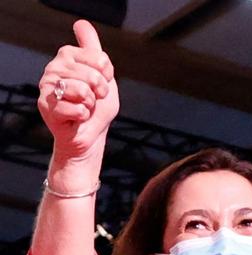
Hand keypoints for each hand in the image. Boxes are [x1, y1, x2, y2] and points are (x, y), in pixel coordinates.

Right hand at [37, 20, 118, 167]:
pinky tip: (76, 118)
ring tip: (83, 107)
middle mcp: (54, 67)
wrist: (89, 135)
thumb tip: (80, 23)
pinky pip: (78, 109)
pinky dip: (83, 117)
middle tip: (92, 99)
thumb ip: (94, 49)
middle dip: (99, 93)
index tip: (101, 85)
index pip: (100, 59)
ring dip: (90, 105)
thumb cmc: (97, 107)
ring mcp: (47, 86)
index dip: (107, 76)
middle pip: (92, 76)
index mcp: (67, 56)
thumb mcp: (103, 75)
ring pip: (83, 91)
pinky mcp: (46, 106)